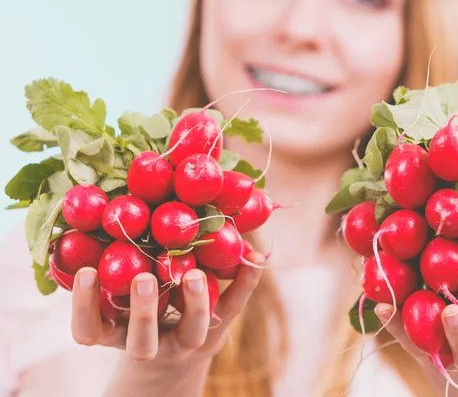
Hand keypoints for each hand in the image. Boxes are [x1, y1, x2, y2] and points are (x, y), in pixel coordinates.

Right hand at [70, 254, 261, 365]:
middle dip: (142, 311)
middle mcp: (150, 343)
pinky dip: (245, 281)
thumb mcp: (115, 298)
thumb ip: (107, 264)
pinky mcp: (218, 330)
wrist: (170, 363)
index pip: (90, 330)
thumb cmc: (134, 313)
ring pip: (191, 332)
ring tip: (194, 272)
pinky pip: (233, 307)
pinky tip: (254, 256)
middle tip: (143, 278)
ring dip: (194, 302)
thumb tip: (94, 213)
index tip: (87, 271)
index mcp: (117, 332)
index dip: (84, 305)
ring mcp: (186, 340)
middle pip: (141, 341)